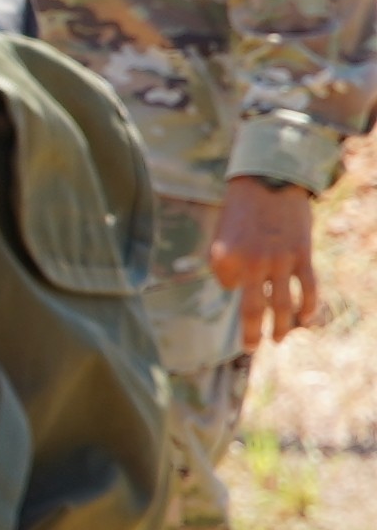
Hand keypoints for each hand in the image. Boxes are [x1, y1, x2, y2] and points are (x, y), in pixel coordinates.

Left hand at [208, 174, 323, 348]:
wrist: (268, 180)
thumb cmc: (241, 208)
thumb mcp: (221, 234)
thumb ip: (226, 263)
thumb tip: (235, 288)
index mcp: (222, 257)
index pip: (226, 286)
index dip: (232, 282)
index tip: (236, 275)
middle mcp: (249, 263)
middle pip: (252, 309)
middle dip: (252, 333)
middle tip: (252, 348)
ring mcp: (277, 260)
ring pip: (282, 304)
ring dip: (281, 326)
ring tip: (279, 339)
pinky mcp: (301, 255)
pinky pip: (307, 287)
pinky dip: (308, 306)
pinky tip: (306, 320)